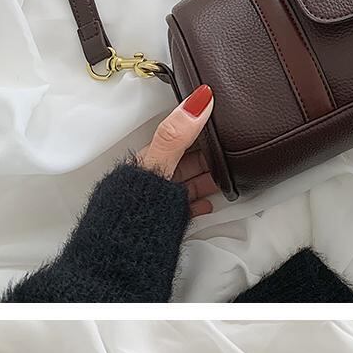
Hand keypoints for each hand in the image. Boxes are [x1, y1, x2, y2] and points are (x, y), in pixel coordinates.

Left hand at [137, 86, 215, 219]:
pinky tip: (206, 205)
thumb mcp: (158, 164)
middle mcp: (152, 177)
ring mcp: (158, 199)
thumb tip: (197, 102)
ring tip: (222, 178)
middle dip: (206, 156)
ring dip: (206, 179)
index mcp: (149, 159)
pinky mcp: (163, 220)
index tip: (218, 123)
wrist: (125, 250)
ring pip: (187, 182)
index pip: (177, 137)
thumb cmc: (133, 206)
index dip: (198, 128)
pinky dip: (198, 203)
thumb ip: (177, 134)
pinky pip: (185, 207)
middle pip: (185, 161)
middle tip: (227, 152)